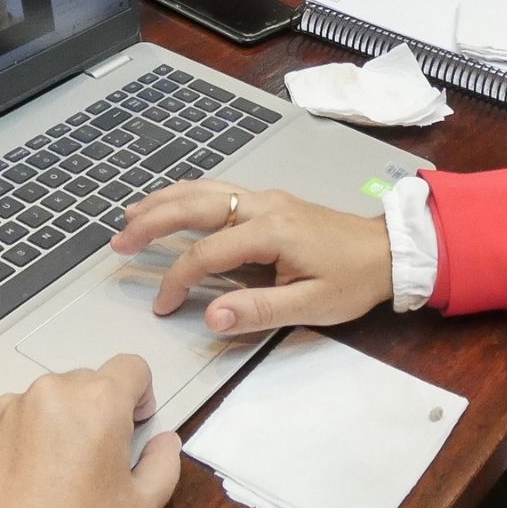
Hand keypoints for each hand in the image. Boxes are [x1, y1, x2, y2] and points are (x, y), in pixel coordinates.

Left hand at [0, 354, 179, 507]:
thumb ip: (164, 463)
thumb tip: (163, 443)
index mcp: (97, 403)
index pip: (131, 367)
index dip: (138, 396)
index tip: (131, 423)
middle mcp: (47, 394)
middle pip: (84, 384)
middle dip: (93, 414)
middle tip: (90, 463)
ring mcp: (1, 410)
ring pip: (40, 403)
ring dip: (50, 428)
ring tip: (48, 479)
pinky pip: (0, 424)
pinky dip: (11, 444)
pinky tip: (16, 484)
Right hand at [111, 179, 392, 334]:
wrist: (388, 251)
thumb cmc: (352, 280)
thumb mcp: (312, 305)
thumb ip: (259, 311)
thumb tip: (210, 317)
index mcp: (270, 232)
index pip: (206, 253)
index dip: (178, 279)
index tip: (162, 307)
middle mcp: (263, 205)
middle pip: (195, 205)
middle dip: (153, 221)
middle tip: (118, 241)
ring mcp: (266, 198)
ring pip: (204, 190)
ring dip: (164, 201)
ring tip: (130, 216)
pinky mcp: (270, 201)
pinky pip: (219, 191)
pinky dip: (187, 195)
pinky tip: (172, 202)